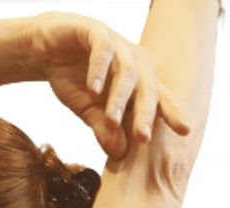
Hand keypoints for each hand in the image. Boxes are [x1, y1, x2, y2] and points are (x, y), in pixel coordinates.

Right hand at [27, 10, 189, 166]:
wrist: (45, 48)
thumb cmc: (73, 78)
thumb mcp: (87, 109)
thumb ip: (104, 128)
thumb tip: (119, 154)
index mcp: (138, 79)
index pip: (160, 97)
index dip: (172, 112)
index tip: (184, 131)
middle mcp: (133, 61)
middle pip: (147, 88)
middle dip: (146, 114)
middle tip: (143, 138)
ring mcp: (117, 45)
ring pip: (127, 71)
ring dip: (120, 98)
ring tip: (111, 119)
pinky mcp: (95, 31)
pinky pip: (103, 50)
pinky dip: (99, 70)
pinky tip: (93, 88)